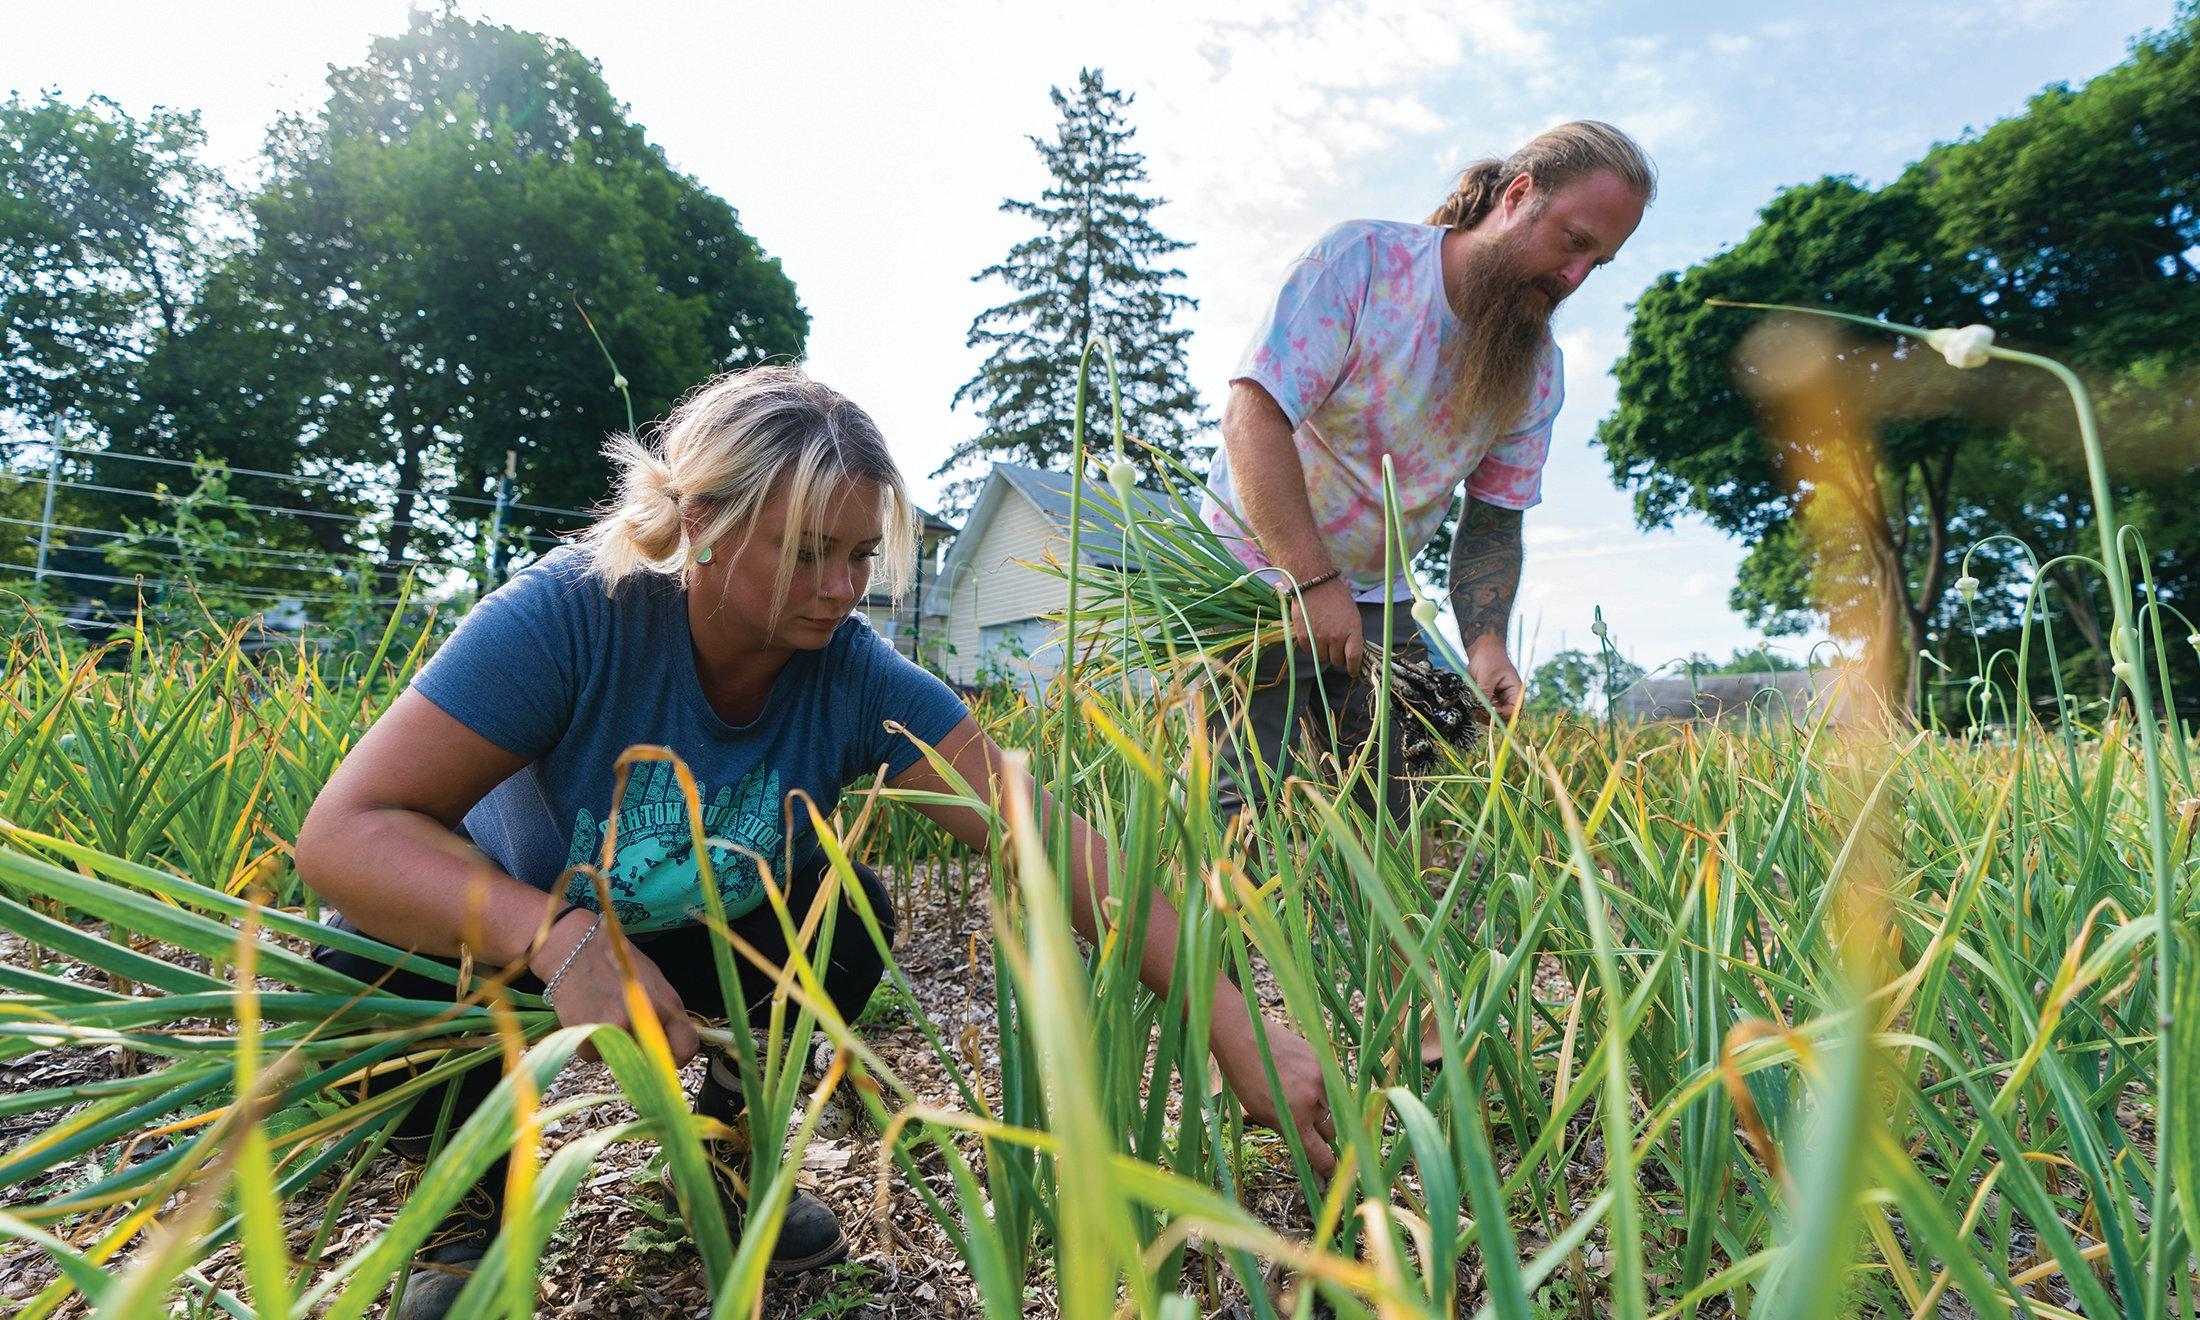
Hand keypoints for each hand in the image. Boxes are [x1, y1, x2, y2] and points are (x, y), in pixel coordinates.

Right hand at [529, 910, 699, 1064]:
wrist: (575, 950)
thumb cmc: (617, 963)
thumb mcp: (653, 983)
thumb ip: (665, 1015)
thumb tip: (671, 1043)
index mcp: (668, 1005)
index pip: (687, 1047)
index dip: (678, 1057)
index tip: (668, 1057)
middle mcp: (646, 1020)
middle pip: (651, 1059)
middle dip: (641, 1051)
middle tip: (626, 1029)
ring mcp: (618, 1030)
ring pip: (620, 1058)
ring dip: (614, 1045)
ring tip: (604, 1014)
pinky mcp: (590, 1037)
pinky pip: (594, 1055)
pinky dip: (590, 1043)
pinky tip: (587, 1017)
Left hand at [1212, 1013, 1337, 1177]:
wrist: (1244, 1037)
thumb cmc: (1244, 1078)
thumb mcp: (1260, 1112)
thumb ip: (1287, 1129)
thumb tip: (1306, 1143)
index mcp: (1295, 1120)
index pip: (1321, 1154)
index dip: (1327, 1165)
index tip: (1330, 1170)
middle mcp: (1312, 1102)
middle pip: (1331, 1129)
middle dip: (1322, 1132)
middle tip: (1309, 1126)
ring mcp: (1320, 1079)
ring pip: (1332, 1104)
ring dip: (1321, 1106)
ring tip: (1297, 1093)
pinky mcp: (1322, 1060)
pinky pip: (1328, 1082)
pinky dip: (1318, 1084)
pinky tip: (1298, 1075)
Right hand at [1284, 575, 1362, 674]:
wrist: (1314, 582)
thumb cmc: (1336, 596)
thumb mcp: (1352, 614)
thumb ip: (1352, 633)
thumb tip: (1351, 651)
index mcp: (1352, 629)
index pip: (1353, 658)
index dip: (1353, 668)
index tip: (1352, 671)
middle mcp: (1336, 636)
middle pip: (1337, 661)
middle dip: (1338, 658)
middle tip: (1336, 649)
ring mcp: (1319, 637)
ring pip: (1322, 658)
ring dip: (1324, 652)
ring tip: (1323, 637)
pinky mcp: (1304, 636)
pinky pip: (1309, 651)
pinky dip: (1312, 647)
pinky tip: (1313, 634)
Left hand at [1465, 634, 1523, 719]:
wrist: (1482, 651)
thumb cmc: (1489, 659)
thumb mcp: (1487, 675)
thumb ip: (1485, 692)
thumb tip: (1480, 708)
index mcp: (1515, 692)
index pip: (1513, 712)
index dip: (1500, 715)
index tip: (1485, 710)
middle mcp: (1508, 700)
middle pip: (1502, 718)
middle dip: (1488, 716)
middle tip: (1475, 708)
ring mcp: (1498, 701)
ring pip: (1490, 717)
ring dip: (1480, 713)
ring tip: (1472, 700)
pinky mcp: (1488, 701)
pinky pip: (1482, 711)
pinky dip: (1475, 708)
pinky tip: (1470, 698)